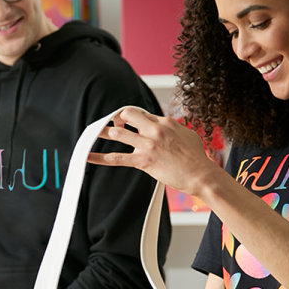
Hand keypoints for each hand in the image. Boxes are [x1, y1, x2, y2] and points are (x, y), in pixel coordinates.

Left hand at [87, 107, 215, 195]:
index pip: (142, 113)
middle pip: (127, 115)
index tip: (126, 122)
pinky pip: (117, 158)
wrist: (201, 175)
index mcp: (165, 122)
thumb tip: (165, 127)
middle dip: (116, 118)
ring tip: (93, 133)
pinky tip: (88, 156)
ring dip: (103, 133)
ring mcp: (148, 145)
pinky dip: (99, 157)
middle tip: (110, 124)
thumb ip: (172, 128)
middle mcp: (155, 130)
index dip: (132, 118)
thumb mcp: (186, 134)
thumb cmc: (196, 158)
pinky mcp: (144, 160)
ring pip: (118, 133)